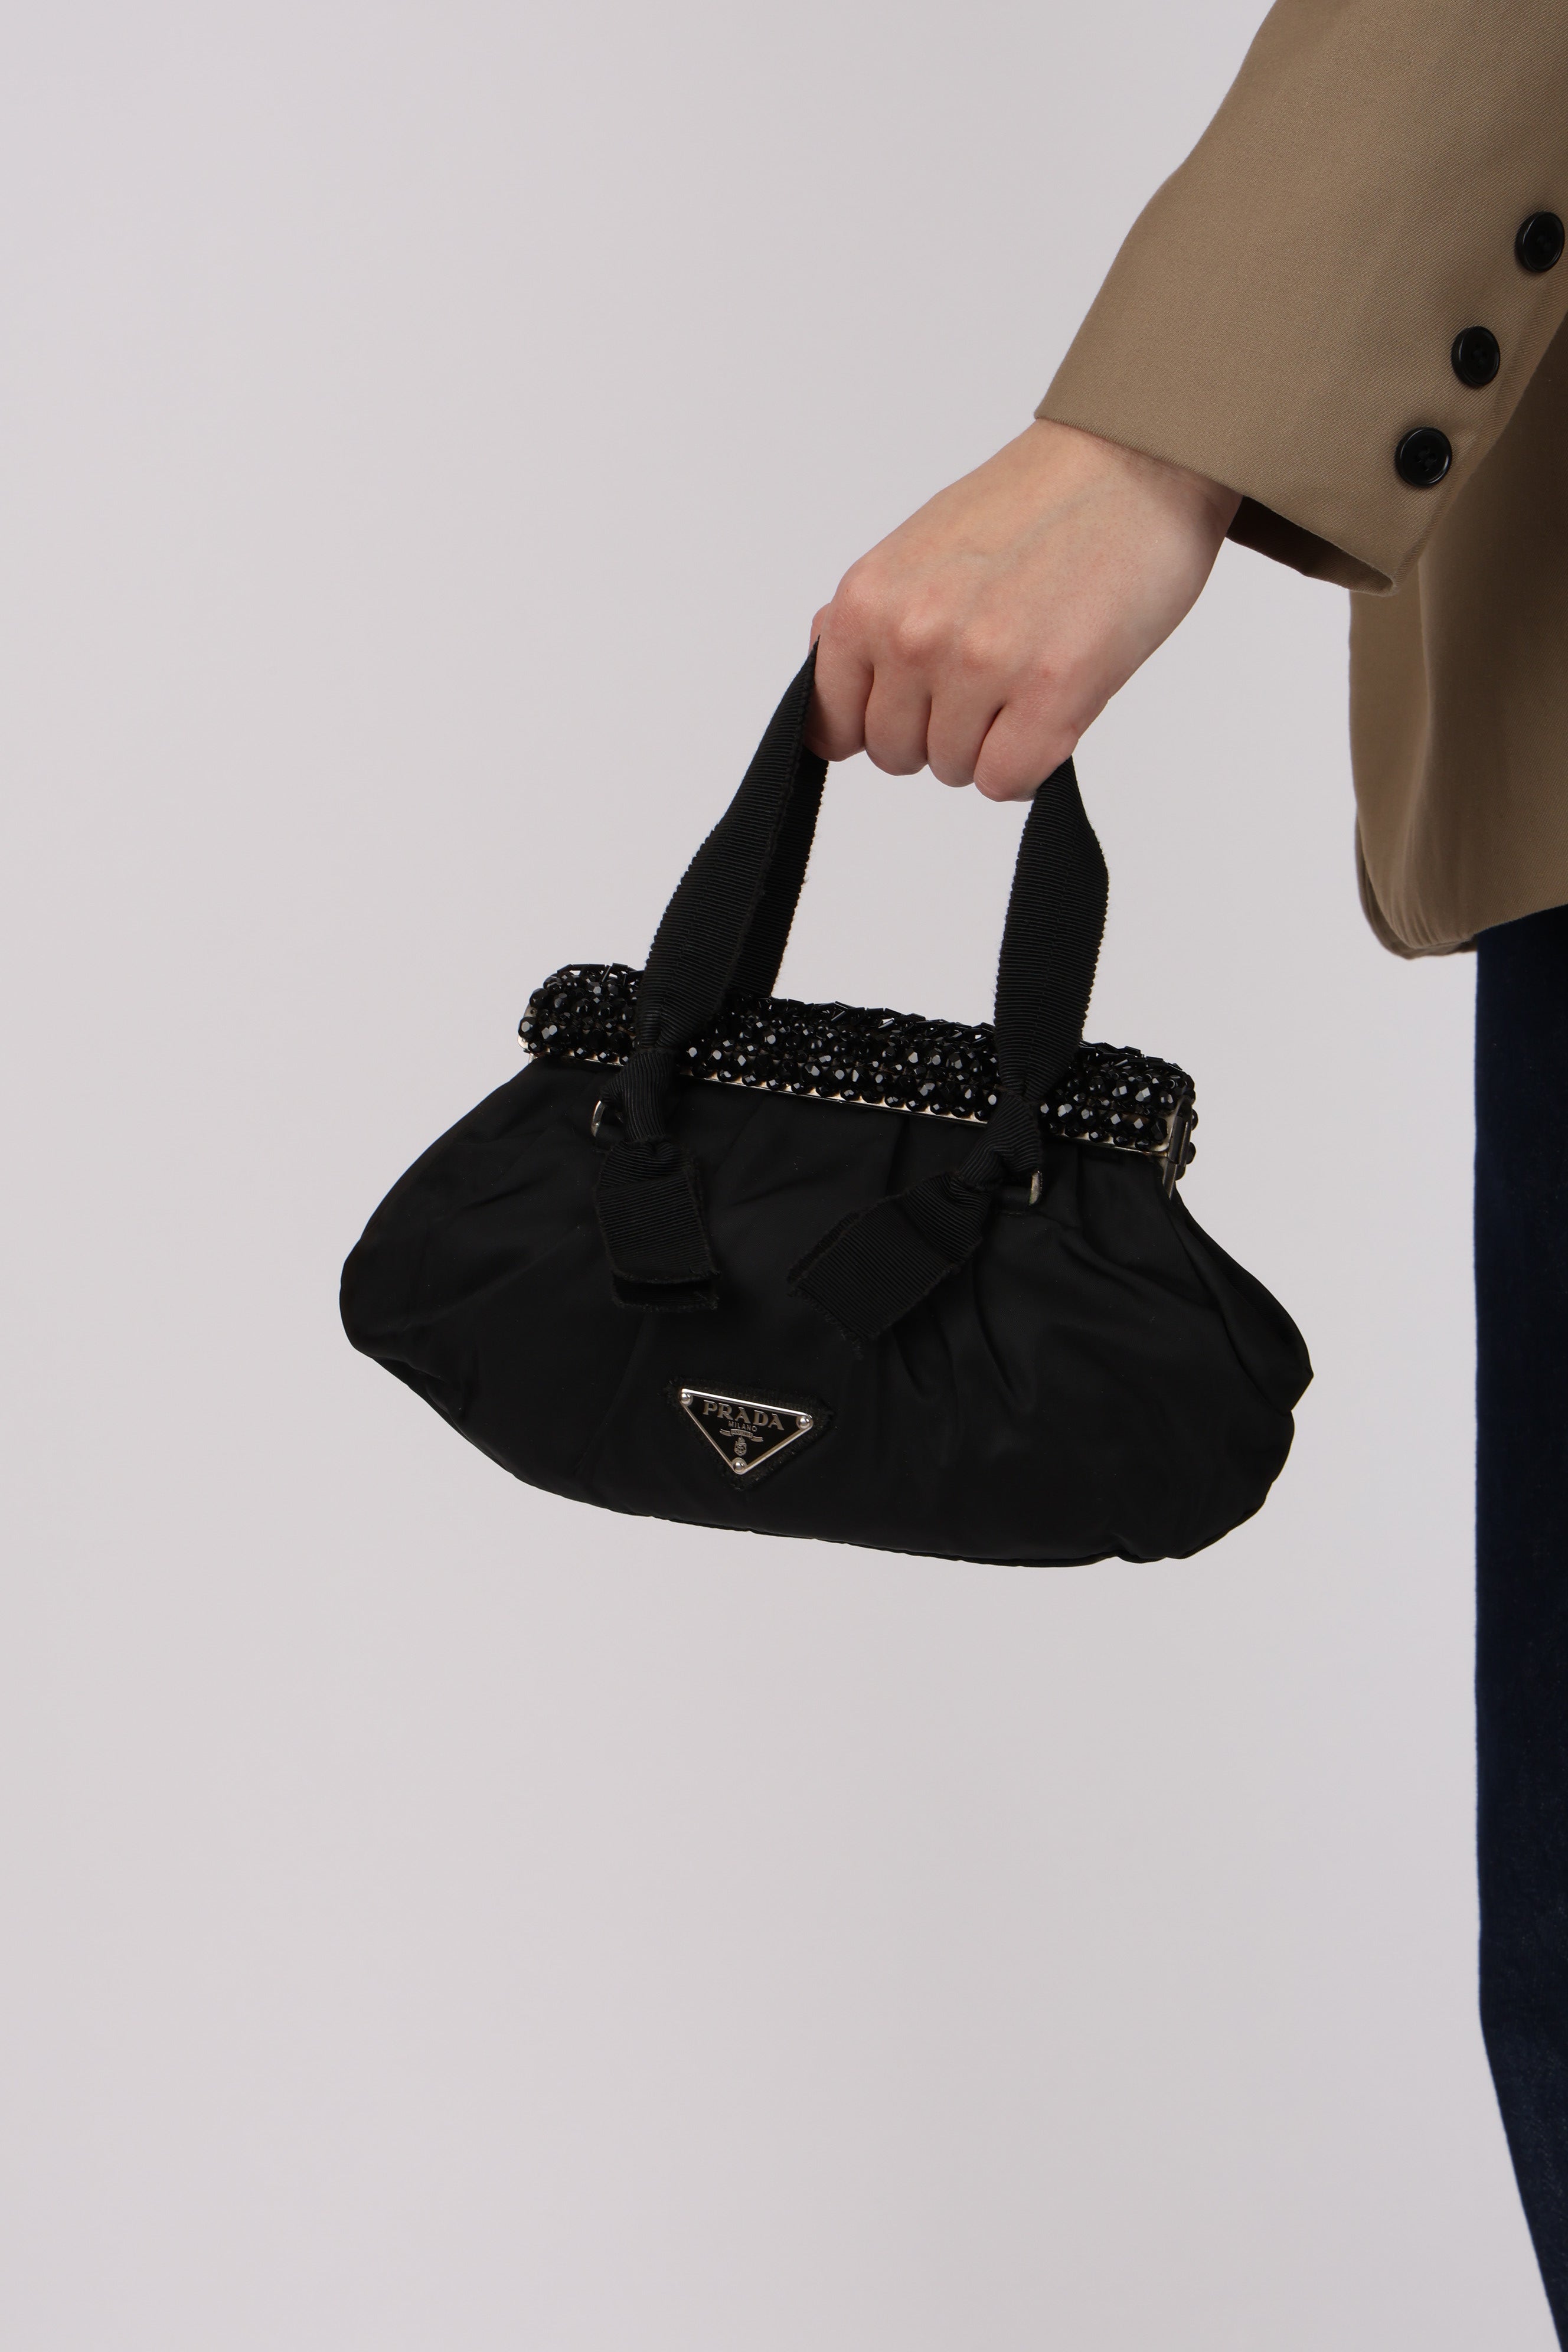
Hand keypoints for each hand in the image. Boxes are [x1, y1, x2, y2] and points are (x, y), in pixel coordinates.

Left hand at [805, 418, 1239, 799]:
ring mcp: (979, 665)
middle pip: (894, 755)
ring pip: (953, 771)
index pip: (830, 724)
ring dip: (990, 743)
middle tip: (989, 676)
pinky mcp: (1050, 692)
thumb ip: (871, 613)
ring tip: (1027, 676)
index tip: (915, 704)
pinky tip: (1050, 712)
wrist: (1134, 461)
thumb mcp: (919, 545)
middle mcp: (912, 634)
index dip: (875, 724)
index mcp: (868, 598)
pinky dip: (1027, 765)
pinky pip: (1005, 782)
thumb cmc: (1036, 504)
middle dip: (938, 731)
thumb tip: (823, 655)